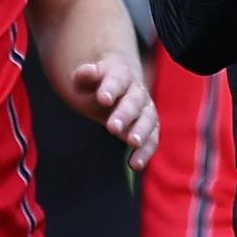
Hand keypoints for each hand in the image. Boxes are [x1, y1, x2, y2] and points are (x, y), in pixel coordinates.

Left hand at [68, 53, 158, 169]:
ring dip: (141, 132)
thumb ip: (84, 76)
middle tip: (113, 127)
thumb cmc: (98, 85)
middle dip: (125, 113)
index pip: (117, 80)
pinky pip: (152, 140)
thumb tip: (85, 72)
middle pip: (134, 101)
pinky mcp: (149, 129)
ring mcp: (145, 110)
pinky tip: (135, 164)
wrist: (118, 88)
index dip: (111, 88)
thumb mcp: (87, 79)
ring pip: (148, 120)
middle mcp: (137, 92)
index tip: (103, 99)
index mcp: (121, 75)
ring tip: (132, 143)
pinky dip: (146, 152)